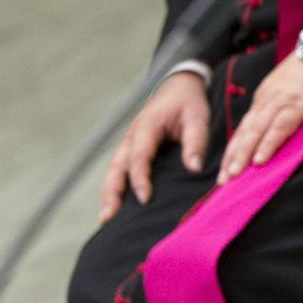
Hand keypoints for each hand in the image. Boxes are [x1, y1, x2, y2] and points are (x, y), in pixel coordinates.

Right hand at [99, 71, 209, 221]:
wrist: (179, 83)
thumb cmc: (188, 101)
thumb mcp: (197, 117)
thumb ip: (196, 141)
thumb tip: (193, 168)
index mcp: (146, 127)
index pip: (139, 156)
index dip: (140, 178)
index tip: (145, 198)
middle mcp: (132, 136)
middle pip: (116, 167)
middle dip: (111, 192)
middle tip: (107, 218)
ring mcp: (129, 142)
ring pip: (113, 170)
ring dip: (108, 193)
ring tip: (105, 218)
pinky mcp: (132, 148)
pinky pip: (119, 169)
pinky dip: (115, 186)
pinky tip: (114, 206)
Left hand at [216, 55, 302, 184]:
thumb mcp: (288, 90)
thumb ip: (280, 108)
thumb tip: (274, 133)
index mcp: (264, 99)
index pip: (244, 128)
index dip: (234, 150)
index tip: (225, 170)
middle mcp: (266, 100)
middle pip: (245, 131)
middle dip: (232, 157)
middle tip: (223, 181)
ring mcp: (280, 102)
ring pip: (256, 130)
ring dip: (243, 153)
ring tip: (234, 174)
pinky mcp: (298, 104)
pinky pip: (280, 127)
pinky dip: (268, 143)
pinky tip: (260, 159)